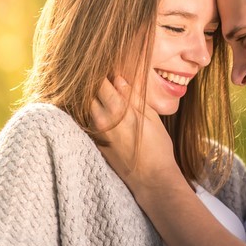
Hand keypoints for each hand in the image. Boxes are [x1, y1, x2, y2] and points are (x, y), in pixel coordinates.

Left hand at [90, 76, 177, 192]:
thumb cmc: (157, 148)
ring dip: (94, 98)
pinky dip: (93, 112)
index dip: (103, 72)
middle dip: (96, 84)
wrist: (151, 180)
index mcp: (118, 110)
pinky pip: (88, 121)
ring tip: (107, 94)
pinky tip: (104, 111)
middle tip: (105, 77)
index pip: (101, 82)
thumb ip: (133, 97)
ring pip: (87, 106)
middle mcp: (102, 120)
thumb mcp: (151, 118)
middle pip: (90, 93)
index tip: (107, 66)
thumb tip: (118, 78)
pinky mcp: (94, 142)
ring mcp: (96, 132)